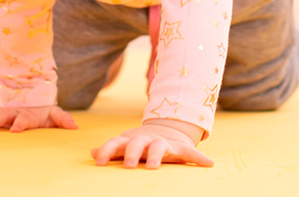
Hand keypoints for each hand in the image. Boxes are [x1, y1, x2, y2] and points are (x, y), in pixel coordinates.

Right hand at [0, 105, 77, 132]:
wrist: (31, 97)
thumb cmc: (43, 111)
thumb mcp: (54, 114)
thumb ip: (63, 119)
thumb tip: (74, 126)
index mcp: (27, 114)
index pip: (24, 119)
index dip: (20, 123)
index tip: (15, 130)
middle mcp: (12, 112)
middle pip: (3, 116)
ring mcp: (2, 112)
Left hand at [91, 120, 212, 168]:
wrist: (167, 131)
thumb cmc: (141, 143)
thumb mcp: (125, 145)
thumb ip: (111, 150)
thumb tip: (90, 153)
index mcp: (131, 141)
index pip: (115, 144)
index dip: (106, 151)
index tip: (98, 162)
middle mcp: (146, 140)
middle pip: (136, 144)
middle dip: (132, 154)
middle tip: (128, 166)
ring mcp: (163, 143)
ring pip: (158, 148)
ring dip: (156, 156)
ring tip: (154, 167)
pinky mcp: (180, 148)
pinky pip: (191, 153)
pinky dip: (199, 158)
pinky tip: (209, 164)